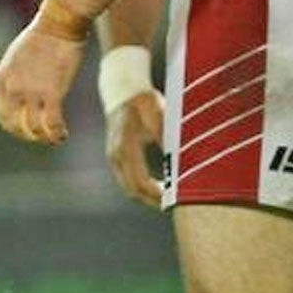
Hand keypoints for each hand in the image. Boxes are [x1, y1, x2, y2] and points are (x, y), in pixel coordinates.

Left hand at [0, 17, 85, 143]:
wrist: (59, 24)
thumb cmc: (44, 36)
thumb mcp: (18, 56)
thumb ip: (15, 76)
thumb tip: (22, 91)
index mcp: (2, 78)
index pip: (1, 113)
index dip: (13, 126)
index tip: (26, 129)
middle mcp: (12, 88)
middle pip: (14, 125)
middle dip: (28, 136)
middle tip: (42, 137)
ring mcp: (31, 91)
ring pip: (33, 129)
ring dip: (44, 138)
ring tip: (56, 137)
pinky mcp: (52, 93)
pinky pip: (51, 124)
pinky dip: (57, 134)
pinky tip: (63, 134)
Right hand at [106, 88, 164, 206]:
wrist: (122, 88)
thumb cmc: (142, 99)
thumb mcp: (158, 113)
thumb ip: (166, 136)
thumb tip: (178, 160)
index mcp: (125, 145)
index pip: (140, 181)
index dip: (156, 194)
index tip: (173, 198)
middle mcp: (115, 154)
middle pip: (132, 190)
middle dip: (152, 200)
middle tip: (173, 204)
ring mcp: (113, 156)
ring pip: (128, 187)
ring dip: (146, 196)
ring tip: (168, 197)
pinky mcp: (115, 156)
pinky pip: (127, 180)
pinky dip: (141, 187)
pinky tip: (158, 187)